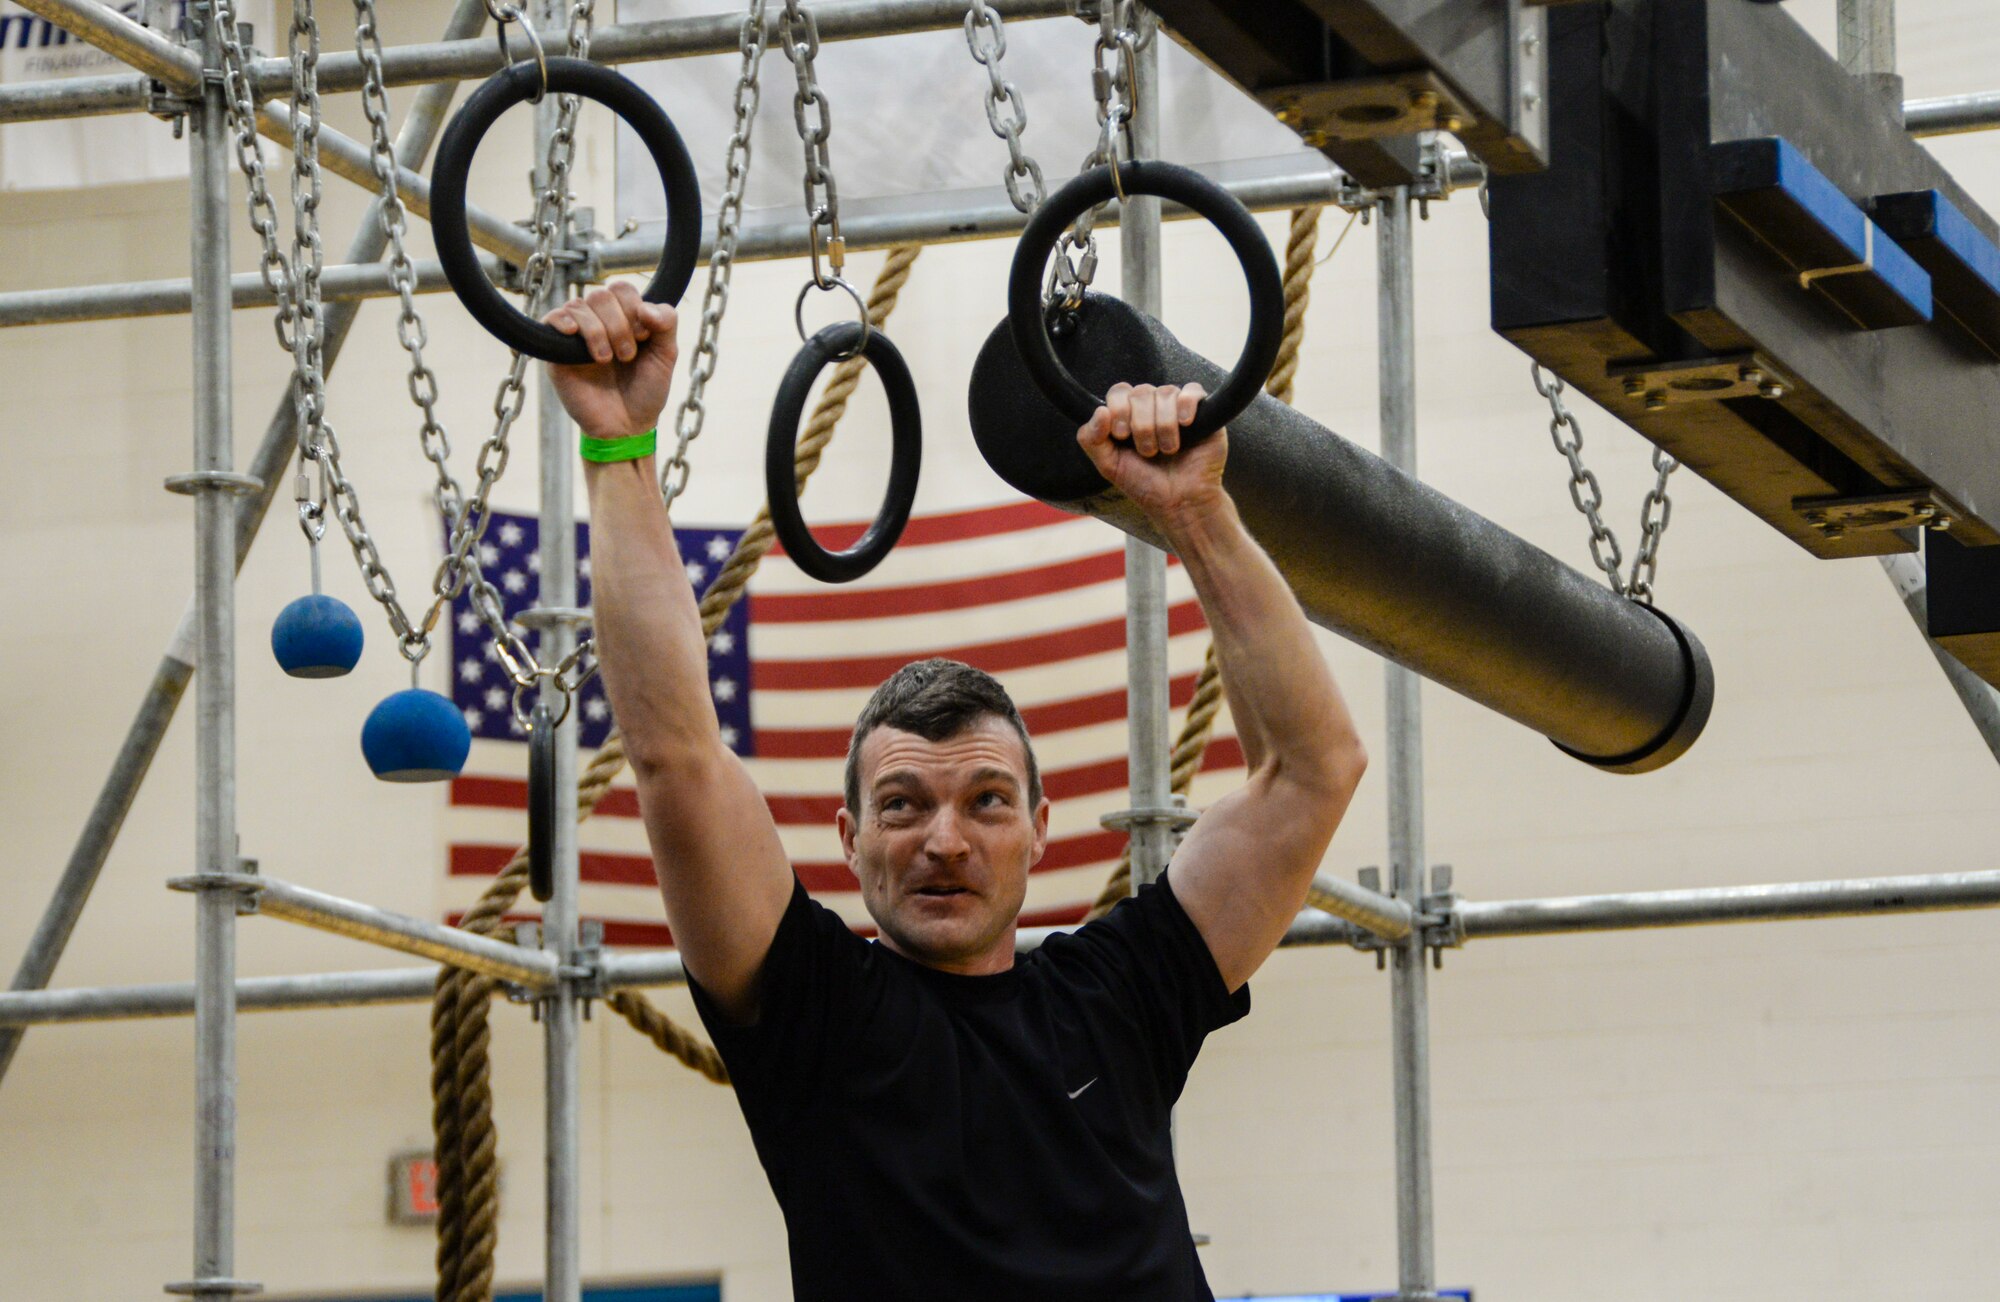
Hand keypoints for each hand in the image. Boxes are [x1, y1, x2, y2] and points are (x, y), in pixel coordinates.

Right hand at [542, 282, 677, 442]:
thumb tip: (645, 306)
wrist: (627, 426)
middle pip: (601, 295)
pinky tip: (574, 335)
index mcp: (624, 317)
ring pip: (579, 305)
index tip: (644, 337)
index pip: (622, 289)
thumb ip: (667, 323)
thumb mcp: (666, 354)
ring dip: (598, 332)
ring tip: (607, 360)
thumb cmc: (646, 391)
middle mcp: (598, 321)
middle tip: (627, 356)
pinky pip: (551, 318)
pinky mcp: (555, 350)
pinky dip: (563, 321)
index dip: (634, 308)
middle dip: (619, 325)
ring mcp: (576, 335)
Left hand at [1076, 382, 1227, 532]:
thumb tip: (1100, 411)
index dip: (1119, 409)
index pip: (1119, 391)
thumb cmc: (1146, 484)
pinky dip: (1186, 405)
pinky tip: (1185, 424)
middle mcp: (1152, 406)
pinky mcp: (1204, 412)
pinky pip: (1193, 391)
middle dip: (1141, 425)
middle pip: (1141, 392)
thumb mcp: (1109, 466)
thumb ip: (1092, 439)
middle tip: (1147, 452)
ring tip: (1167, 450)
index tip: (1122, 435)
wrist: (1180, 502)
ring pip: (1165, 393)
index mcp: (1129, 414)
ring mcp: (1177, 407)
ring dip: (1163, 425)